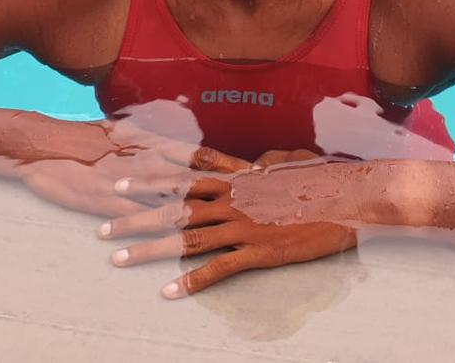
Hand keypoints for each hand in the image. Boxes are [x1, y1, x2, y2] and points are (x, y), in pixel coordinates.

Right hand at [13, 118, 251, 217]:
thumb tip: (178, 133)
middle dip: (227, 197)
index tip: (256, 174)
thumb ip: (154, 137)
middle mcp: (149, 163)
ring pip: (172, 207)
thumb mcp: (125, 132)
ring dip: (201, 222)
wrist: (48, 147)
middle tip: (255, 209)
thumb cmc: (86, 138)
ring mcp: (131, 186)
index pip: (202, 155)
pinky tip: (178, 252)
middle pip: (197, 182)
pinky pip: (140, 224)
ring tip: (229, 236)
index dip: (230, 166)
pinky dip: (160, 238)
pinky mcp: (111, 206)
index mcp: (154, 144)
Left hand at [99, 159, 366, 297]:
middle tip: (103, 230)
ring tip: (118, 260)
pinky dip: (191, 282)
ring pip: (186, 238)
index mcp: (238, 177)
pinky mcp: (259, 251)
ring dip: (149, 251)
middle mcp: (233, 198)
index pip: (185, 175)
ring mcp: (244, 225)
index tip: (120, 182)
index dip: (150, 178)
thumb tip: (256, 163)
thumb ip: (265, 162)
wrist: (352, 198)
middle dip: (134, 218)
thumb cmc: (325, 179)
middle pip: (173, 208)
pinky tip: (168, 292)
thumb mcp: (291, 162)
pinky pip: (218, 269)